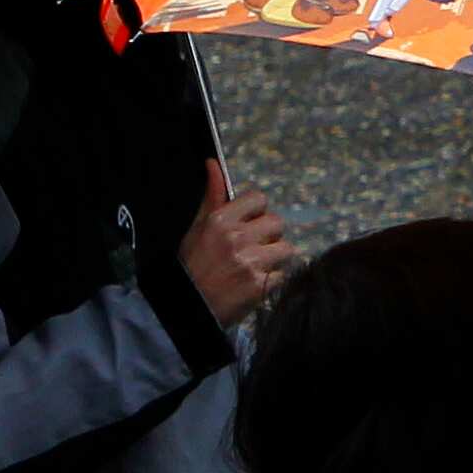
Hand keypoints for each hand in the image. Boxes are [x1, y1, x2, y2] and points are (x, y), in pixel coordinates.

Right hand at [178, 159, 295, 326]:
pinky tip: (255, 285)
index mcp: (220, 220)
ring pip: (286, 249)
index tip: (249, 224)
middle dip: (269, 236)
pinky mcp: (260, 285)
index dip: (257, 212)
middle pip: (277, 223)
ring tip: (256, 268)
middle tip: (254, 250)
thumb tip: (212, 164)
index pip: (258, 199)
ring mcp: (250, 262)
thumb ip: (212, 197)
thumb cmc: (192, 266)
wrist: (187, 309)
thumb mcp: (197, 228)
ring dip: (275, 259)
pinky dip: (273, 281)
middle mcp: (236, 238)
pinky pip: (283, 274)